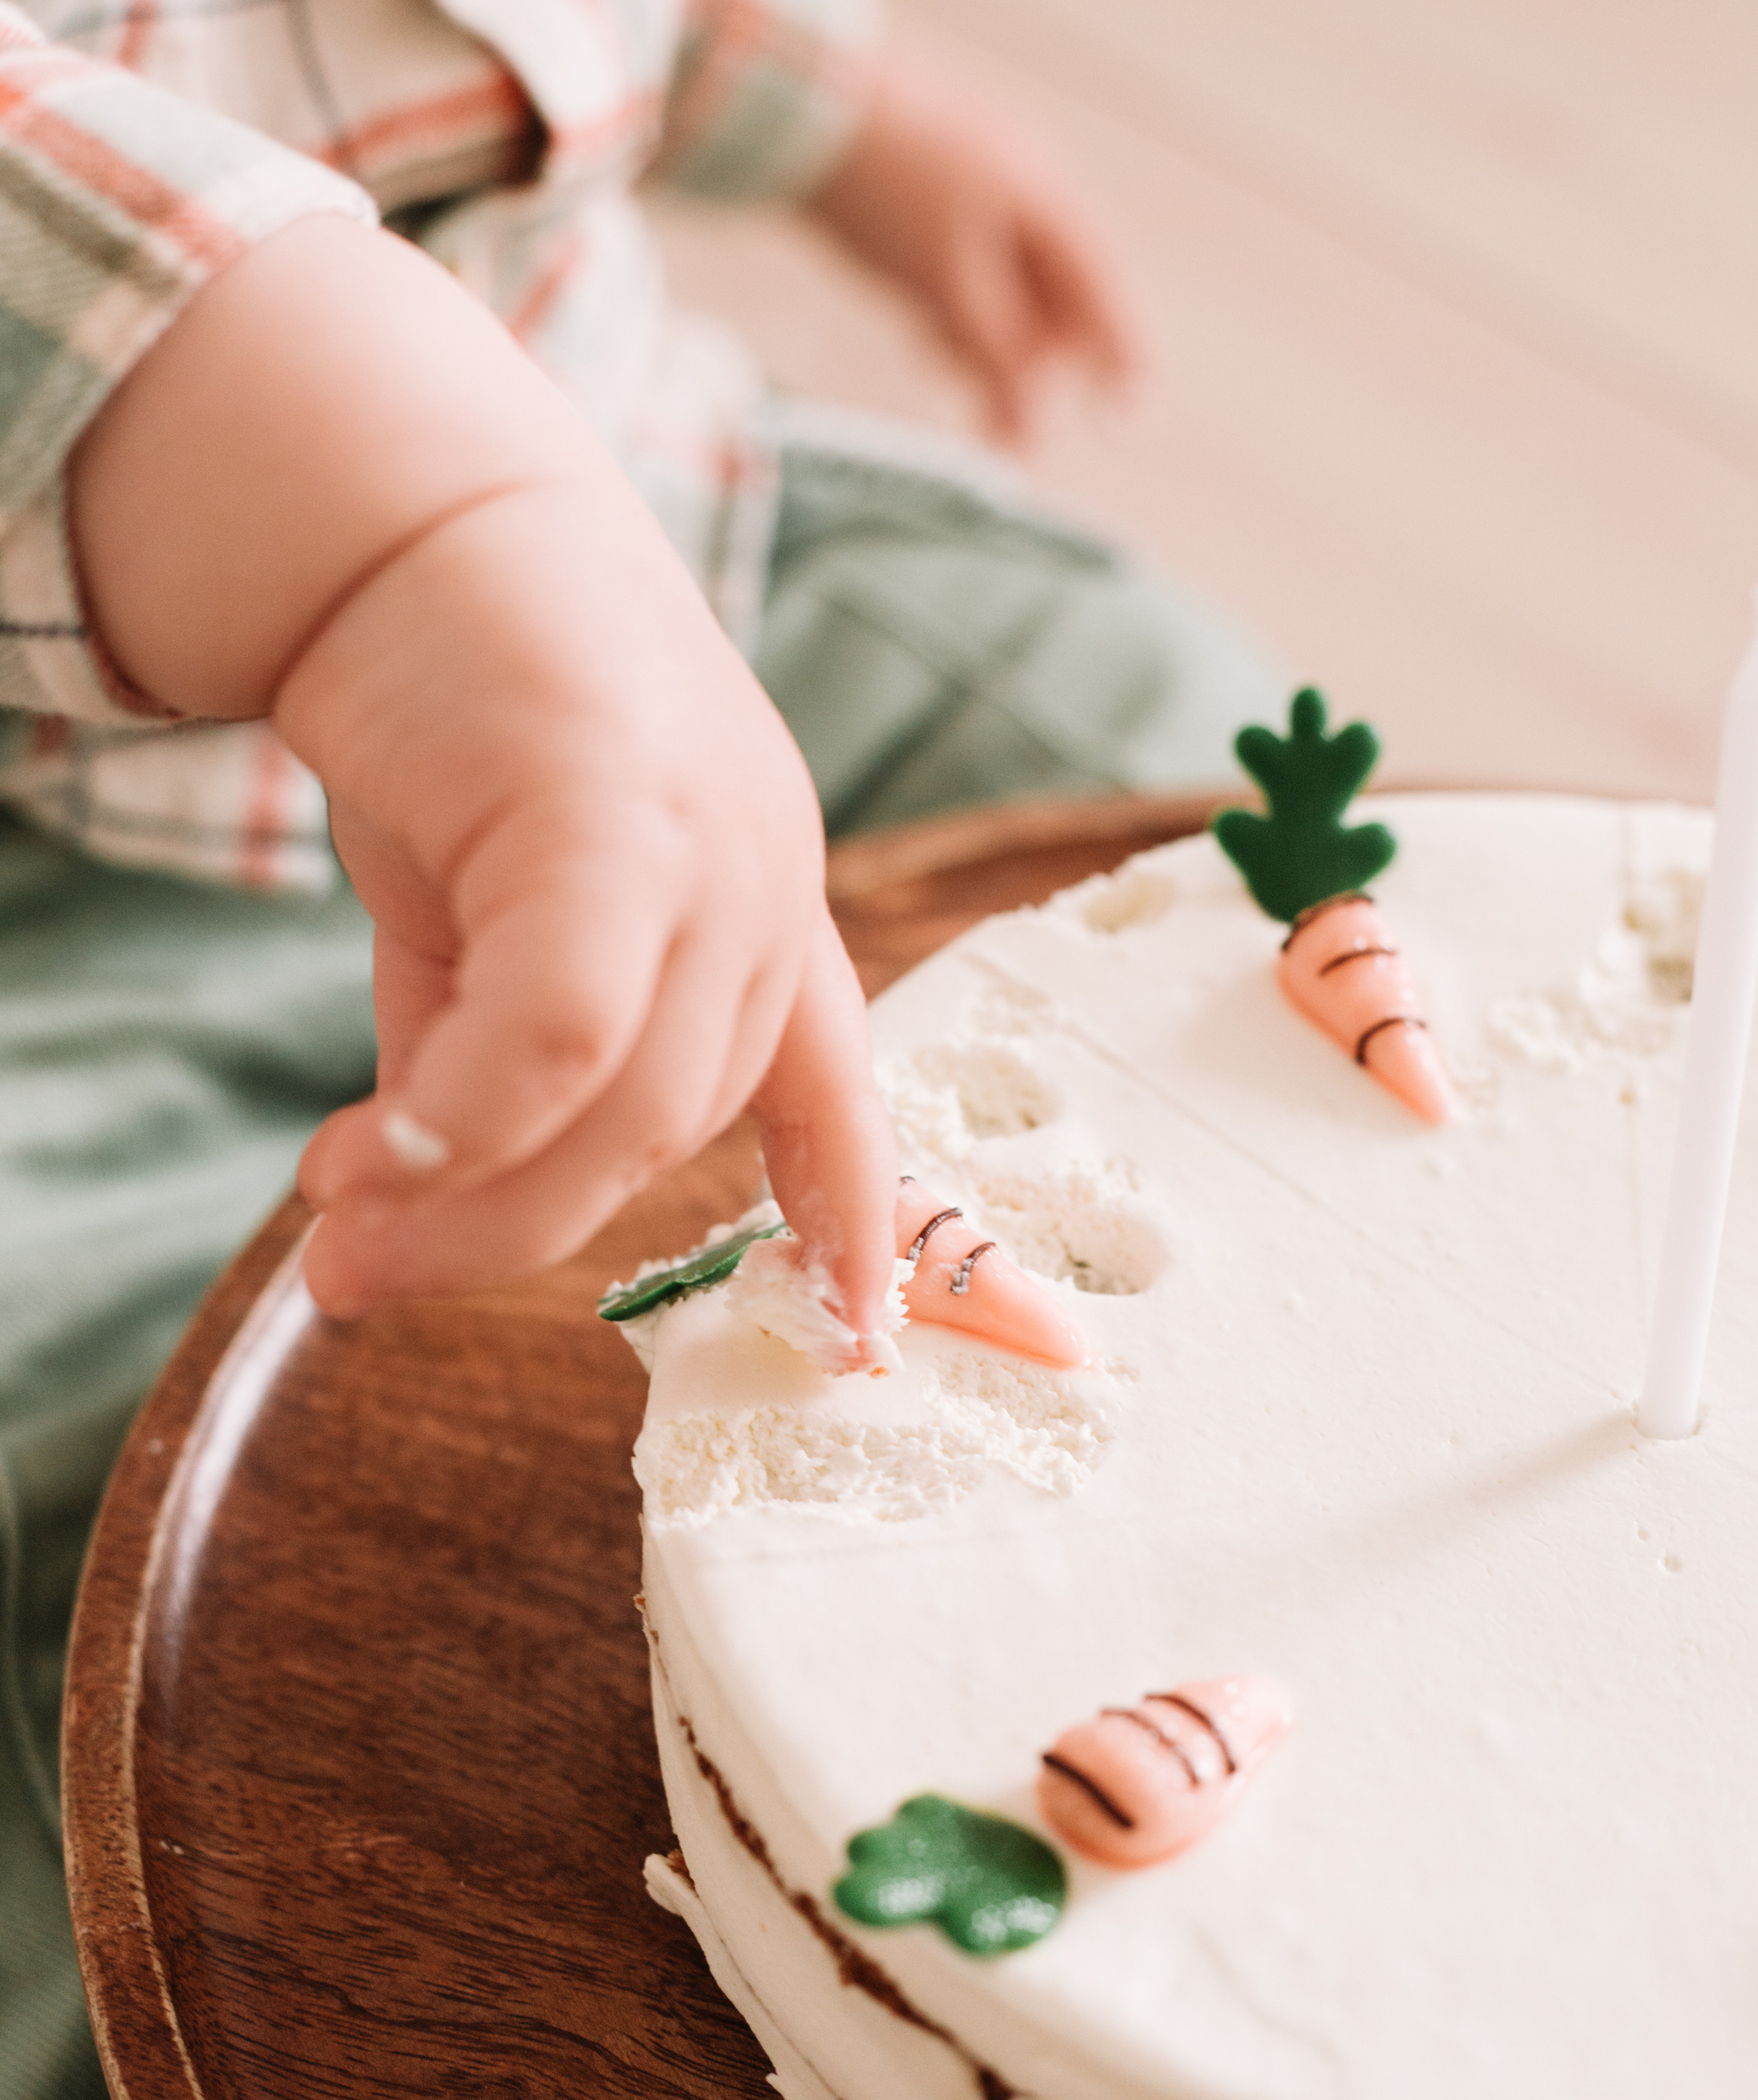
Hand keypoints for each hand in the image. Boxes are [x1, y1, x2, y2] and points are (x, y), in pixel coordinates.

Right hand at [70, 219, 898, 1350]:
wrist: (406, 517)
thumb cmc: (461, 723)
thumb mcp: (479, 924)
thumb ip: (479, 1056)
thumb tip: (423, 1194)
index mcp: (763, 922)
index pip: (836, 1099)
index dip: (852, 1227)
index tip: (861, 1335)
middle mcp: (766, 895)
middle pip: (672, 1131)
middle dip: (510, 1233)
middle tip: (366, 1279)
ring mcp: (715, 850)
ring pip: (623, 1102)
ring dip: (468, 1201)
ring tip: (341, 1241)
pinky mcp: (617, 810)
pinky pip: (562, 1023)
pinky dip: (467, 1115)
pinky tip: (362, 1164)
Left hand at [808, 55, 1144, 444]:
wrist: (804, 109)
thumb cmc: (889, 192)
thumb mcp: (949, 287)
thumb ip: (997, 357)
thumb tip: (1035, 426)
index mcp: (1046, 203)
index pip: (1101, 289)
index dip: (1119, 354)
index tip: (1123, 416)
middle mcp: (1024, 193)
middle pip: (1054, 299)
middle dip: (1035, 367)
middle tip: (1005, 433)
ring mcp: (978, 192)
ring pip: (1006, 290)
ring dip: (988, 347)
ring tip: (954, 381)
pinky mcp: (933, 200)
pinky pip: (966, 271)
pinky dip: (956, 314)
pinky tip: (926, 340)